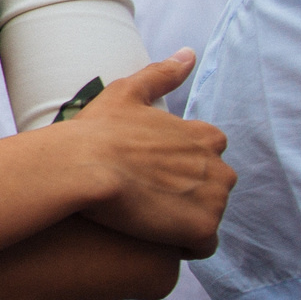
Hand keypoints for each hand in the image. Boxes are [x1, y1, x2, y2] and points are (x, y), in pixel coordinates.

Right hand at [57, 51, 234, 256]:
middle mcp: (218, 168)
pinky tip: (153, 239)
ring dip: (184, 219)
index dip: (182, 164)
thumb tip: (189, 54)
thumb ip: (163, 74)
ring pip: (208, 216)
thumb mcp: (128, 93)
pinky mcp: (201, 229)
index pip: (210, 154)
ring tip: (147, 220)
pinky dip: (183, 244)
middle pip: (213, 187)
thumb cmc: (98, 131)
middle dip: (189, 193)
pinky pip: (201, 245)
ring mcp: (212, 200)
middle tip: (148, 198)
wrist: (83, 167)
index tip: (154, 170)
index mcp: (204, 138)